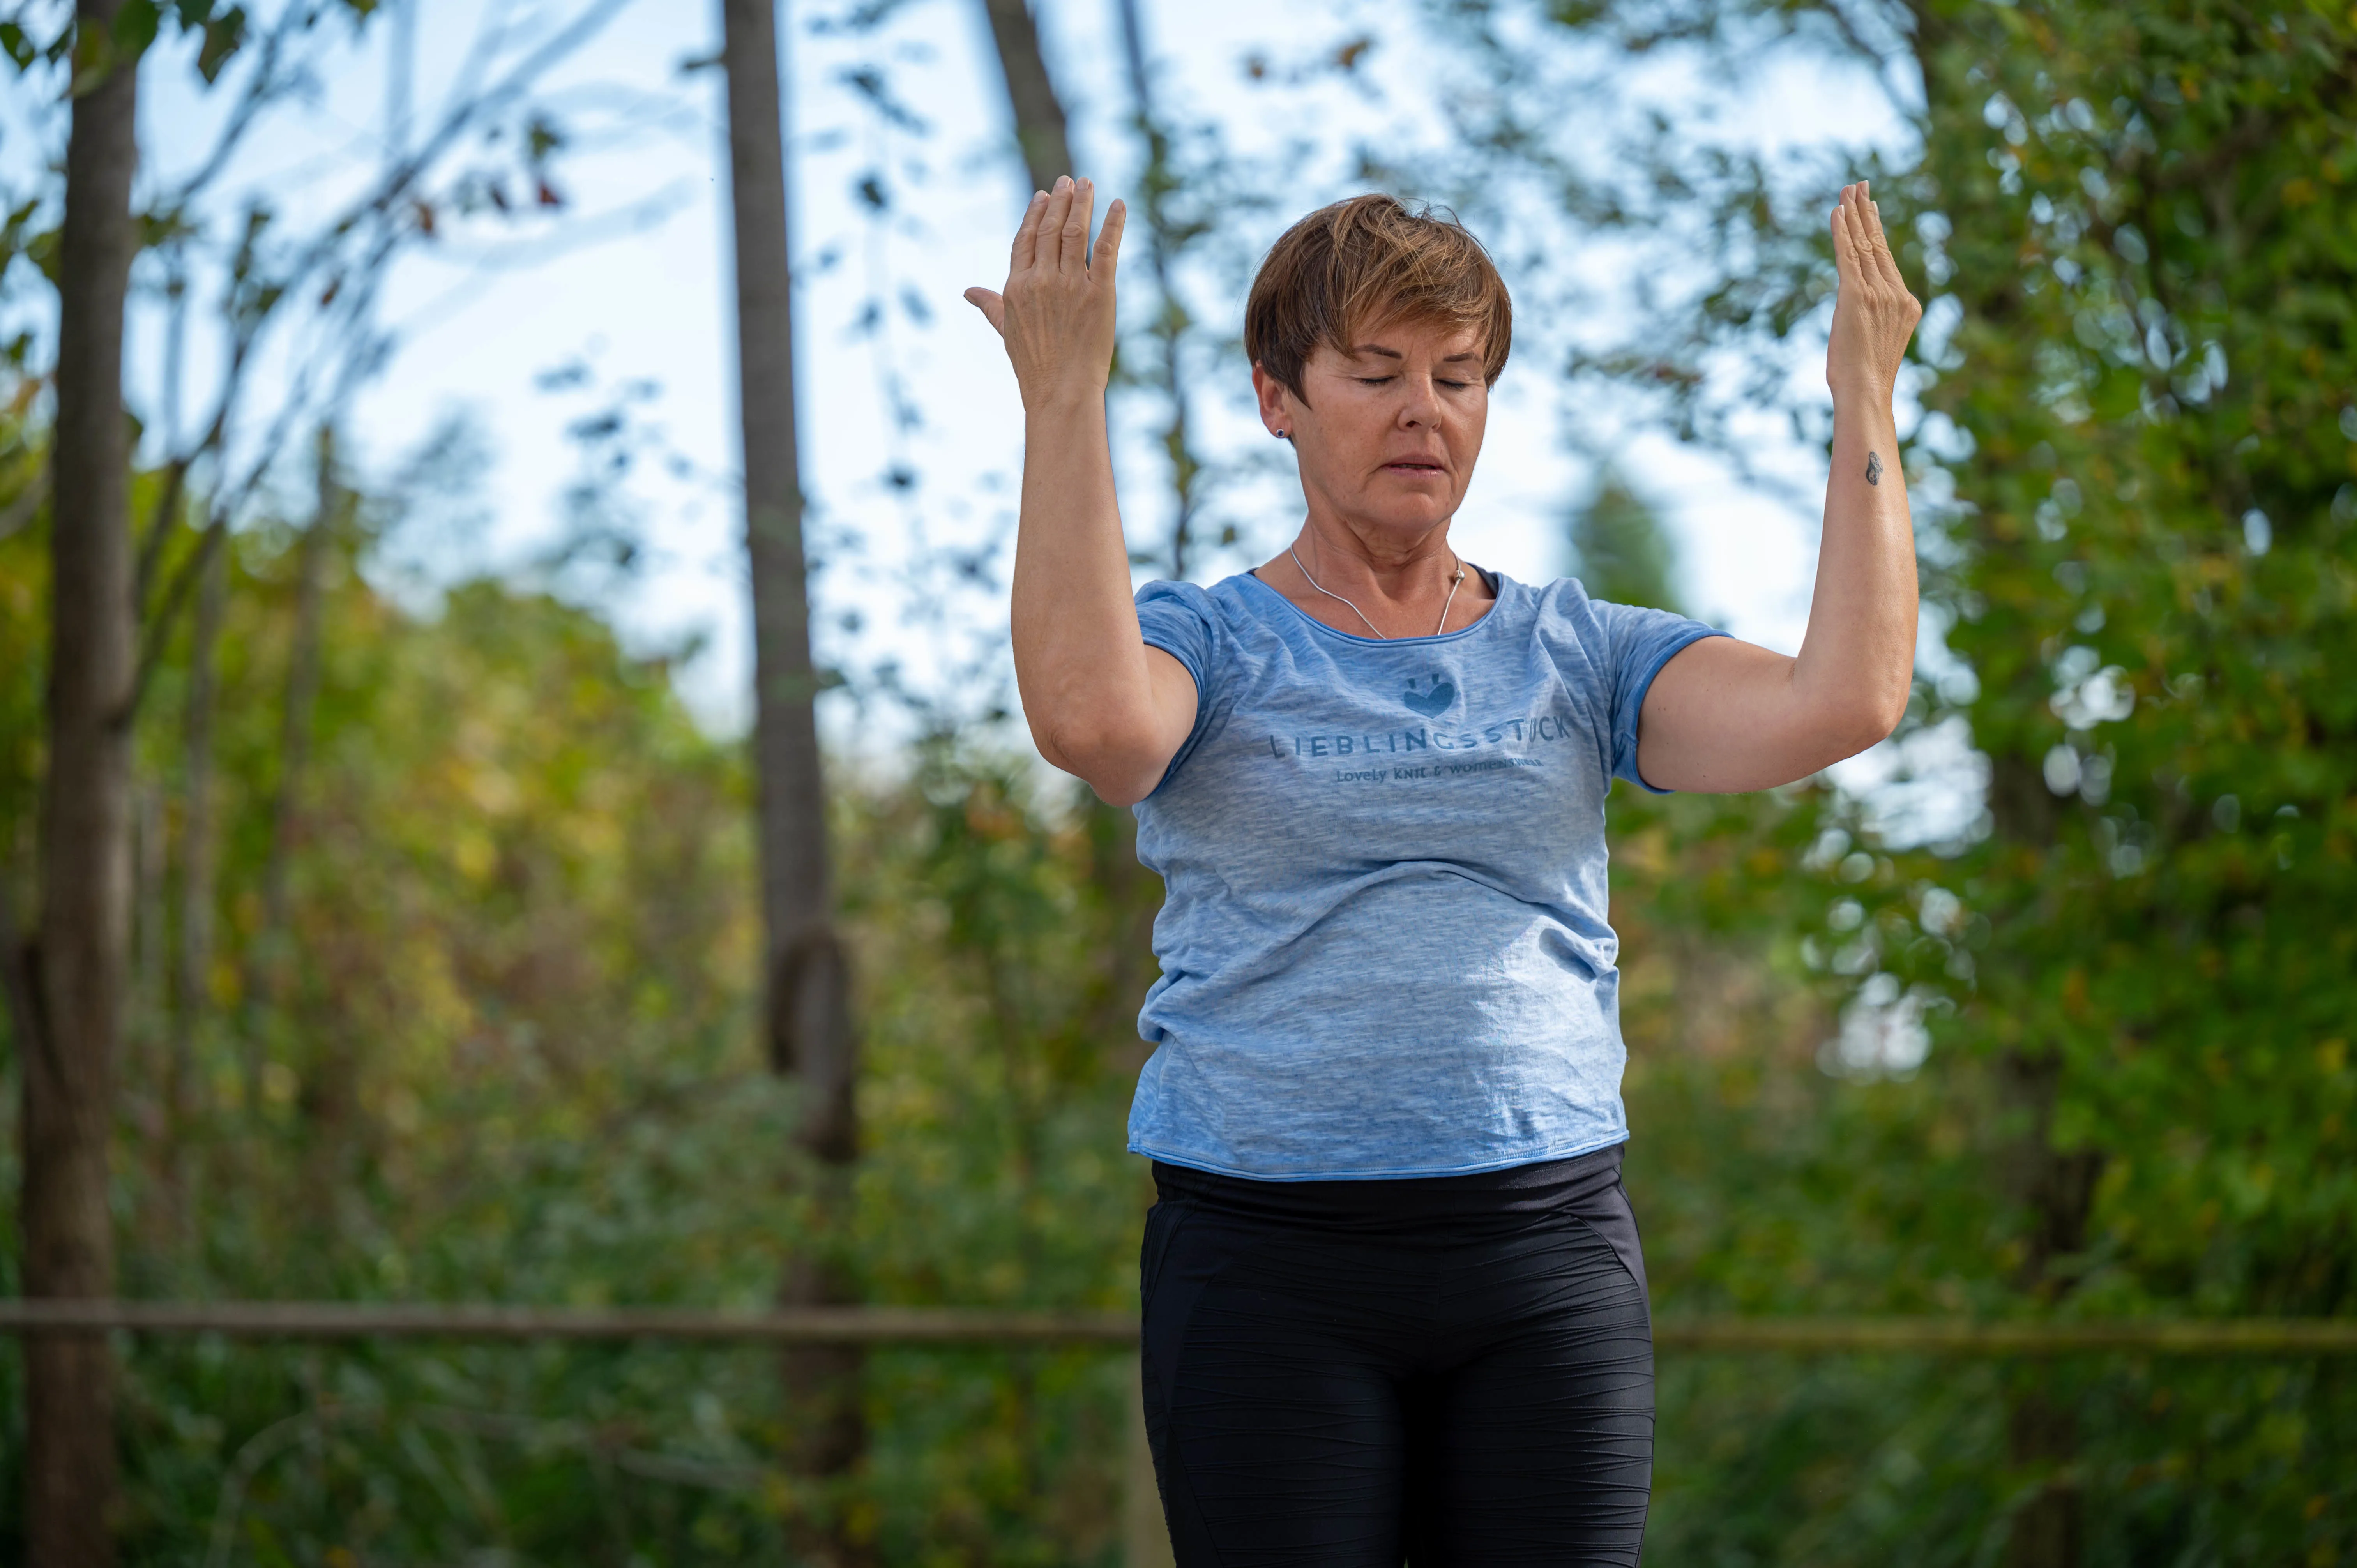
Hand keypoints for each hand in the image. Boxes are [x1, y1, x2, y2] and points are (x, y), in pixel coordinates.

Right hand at [965, 175, 1125, 407]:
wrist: (1060, 391)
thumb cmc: (1033, 366)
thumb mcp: (1005, 331)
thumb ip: (990, 306)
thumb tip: (968, 293)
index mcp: (1016, 286)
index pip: (1026, 239)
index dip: (1035, 214)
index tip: (1044, 195)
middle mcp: (1041, 280)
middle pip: (1051, 229)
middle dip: (1061, 200)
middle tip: (1071, 180)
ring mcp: (1070, 285)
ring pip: (1076, 232)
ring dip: (1083, 204)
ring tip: (1089, 183)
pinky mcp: (1099, 293)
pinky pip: (1107, 250)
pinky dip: (1114, 224)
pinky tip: (1119, 205)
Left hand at [1825, 181, 1921, 404]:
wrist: (1866, 393)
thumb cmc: (1864, 378)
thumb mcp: (1875, 340)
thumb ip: (1874, 317)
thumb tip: (1860, 308)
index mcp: (1906, 303)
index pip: (1886, 258)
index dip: (1875, 230)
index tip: (1870, 207)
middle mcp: (1896, 293)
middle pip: (1878, 243)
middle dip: (1866, 212)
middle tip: (1859, 186)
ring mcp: (1879, 294)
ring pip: (1864, 244)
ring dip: (1854, 214)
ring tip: (1847, 190)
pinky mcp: (1857, 297)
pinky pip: (1848, 256)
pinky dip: (1842, 232)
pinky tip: (1837, 212)